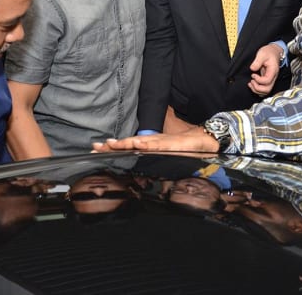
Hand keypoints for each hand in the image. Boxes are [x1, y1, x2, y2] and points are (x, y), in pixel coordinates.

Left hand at [93, 127, 218, 152]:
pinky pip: (158, 145)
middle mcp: (153, 142)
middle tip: (95, 147)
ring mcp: (162, 142)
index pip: (128, 146)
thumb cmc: (186, 147)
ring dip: (125, 144)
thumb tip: (142, 162)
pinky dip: (147, 144)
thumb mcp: (167, 154)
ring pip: (141, 142)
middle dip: (112, 146)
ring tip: (111, 145)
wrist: (206, 139)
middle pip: (129, 143)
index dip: (113, 147)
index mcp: (150, 145)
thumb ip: (154, 156)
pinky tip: (138, 145)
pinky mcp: (173, 144)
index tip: (98, 148)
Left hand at [248, 43, 283, 95]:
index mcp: (273, 71)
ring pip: (265, 91)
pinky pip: (264, 89)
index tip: (253, 74)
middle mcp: (273, 77)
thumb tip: (252, 68)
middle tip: (251, 81)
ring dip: (257, 90)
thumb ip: (257, 61)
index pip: (267, 81)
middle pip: (267, 89)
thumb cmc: (269, 52)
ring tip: (250, 83)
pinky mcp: (267, 80)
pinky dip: (258, 89)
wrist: (274, 51)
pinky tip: (253, 84)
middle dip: (257, 88)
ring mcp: (270, 79)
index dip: (258, 80)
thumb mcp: (262, 54)